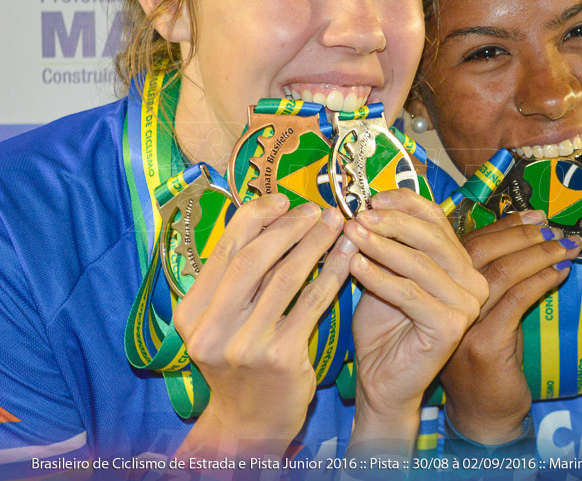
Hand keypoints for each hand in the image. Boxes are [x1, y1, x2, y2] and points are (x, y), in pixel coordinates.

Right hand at [171, 194, 352, 458]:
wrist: (250, 424)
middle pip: (252, 257)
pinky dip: (332, 273)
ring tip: (337, 223)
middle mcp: (211, 328)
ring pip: (285, 277)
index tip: (284, 199)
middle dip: (289, 226)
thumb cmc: (243, 362)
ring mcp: (244, 344)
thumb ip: (239, 278)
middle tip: (317, 209)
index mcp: (191, 311)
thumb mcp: (225, 322)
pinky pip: (312, 303)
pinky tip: (349, 256)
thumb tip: (272, 217)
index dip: (256, 216)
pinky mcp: (280, 357)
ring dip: (315, 243)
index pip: (225, 248)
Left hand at [342, 189, 488, 457]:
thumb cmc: (381, 326)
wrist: (381, 379)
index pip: (437, 219)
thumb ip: (384, 242)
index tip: (372, 197)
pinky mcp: (452, 327)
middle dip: (392, 222)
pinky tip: (354, 265)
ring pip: (420, 263)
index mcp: (460, 262)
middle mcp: (472, 281)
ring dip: (381, 246)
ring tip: (351, 235)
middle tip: (359, 216)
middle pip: (433, 237)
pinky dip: (379, 277)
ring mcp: (467, 305)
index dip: (406, 203)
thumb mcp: (383, 273)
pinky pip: (410, 294)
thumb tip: (365, 204)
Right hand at [441, 211, 580, 444]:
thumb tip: (530, 243)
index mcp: (441, 288)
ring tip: (565, 246)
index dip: (504, 225)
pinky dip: (540, 281)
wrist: (482, 417)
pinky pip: (515, 301)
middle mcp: (444, 301)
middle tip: (552, 226)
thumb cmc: (489, 364)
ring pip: (499, 273)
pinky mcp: (484, 344)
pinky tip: (560, 273)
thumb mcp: (489, 316)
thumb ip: (497, 283)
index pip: (469, 243)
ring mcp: (462, 324)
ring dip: (538, 254)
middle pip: (479, 250)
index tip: (534, 214)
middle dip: (521, 233)